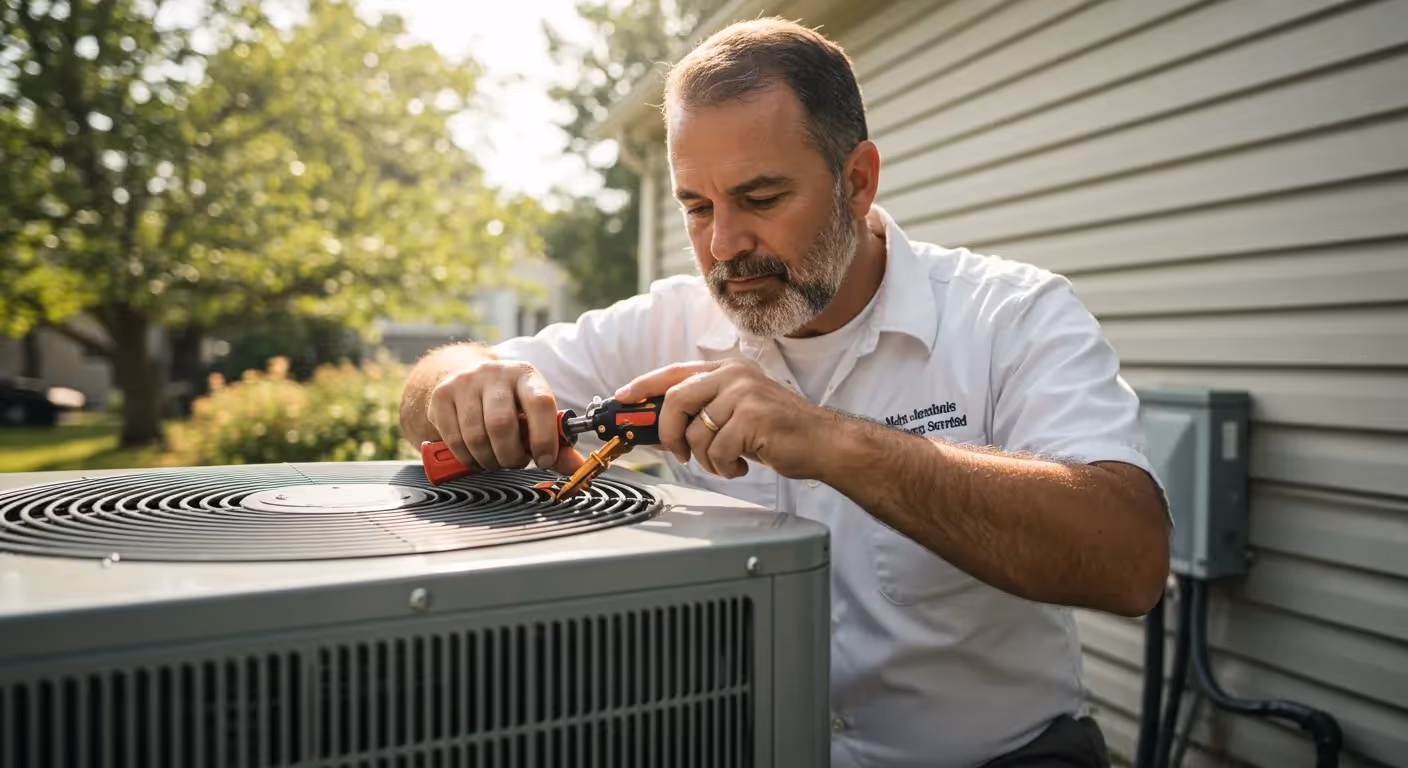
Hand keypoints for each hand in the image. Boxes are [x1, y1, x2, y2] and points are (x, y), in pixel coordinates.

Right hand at [426, 359, 584, 474]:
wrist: (465, 379)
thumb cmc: (509, 403)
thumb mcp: (534, 414)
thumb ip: (557, 443)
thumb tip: (579, 469)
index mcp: (525, 375)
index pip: (540, 403)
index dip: (544, 438)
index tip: (544, 460)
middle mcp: (494, 373)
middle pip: (501, 424)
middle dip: (511, 455)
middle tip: (516, 461)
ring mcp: (465, 383)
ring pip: (476, 436)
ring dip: (489, 460)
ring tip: (497, 459)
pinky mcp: (441, 397)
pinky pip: (455, 440)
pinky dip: (468, 458)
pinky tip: (477, 456)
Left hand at [614, 358, 837, 479]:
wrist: (823, 443)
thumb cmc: (779, 432)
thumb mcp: (738, 412)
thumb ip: (704, 411)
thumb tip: (660, 428)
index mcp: (728, 370)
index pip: (675, 373)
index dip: (644, 385)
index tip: (624, 398)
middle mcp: (734, 375)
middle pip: (675, 401)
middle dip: (669, 434)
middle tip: (679, 454)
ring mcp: (744, 394)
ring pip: (695, 433)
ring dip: (705, 459)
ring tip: (727, 461)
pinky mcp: (752, 418)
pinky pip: (715, 451)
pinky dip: (723, 467)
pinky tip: (741, 464)